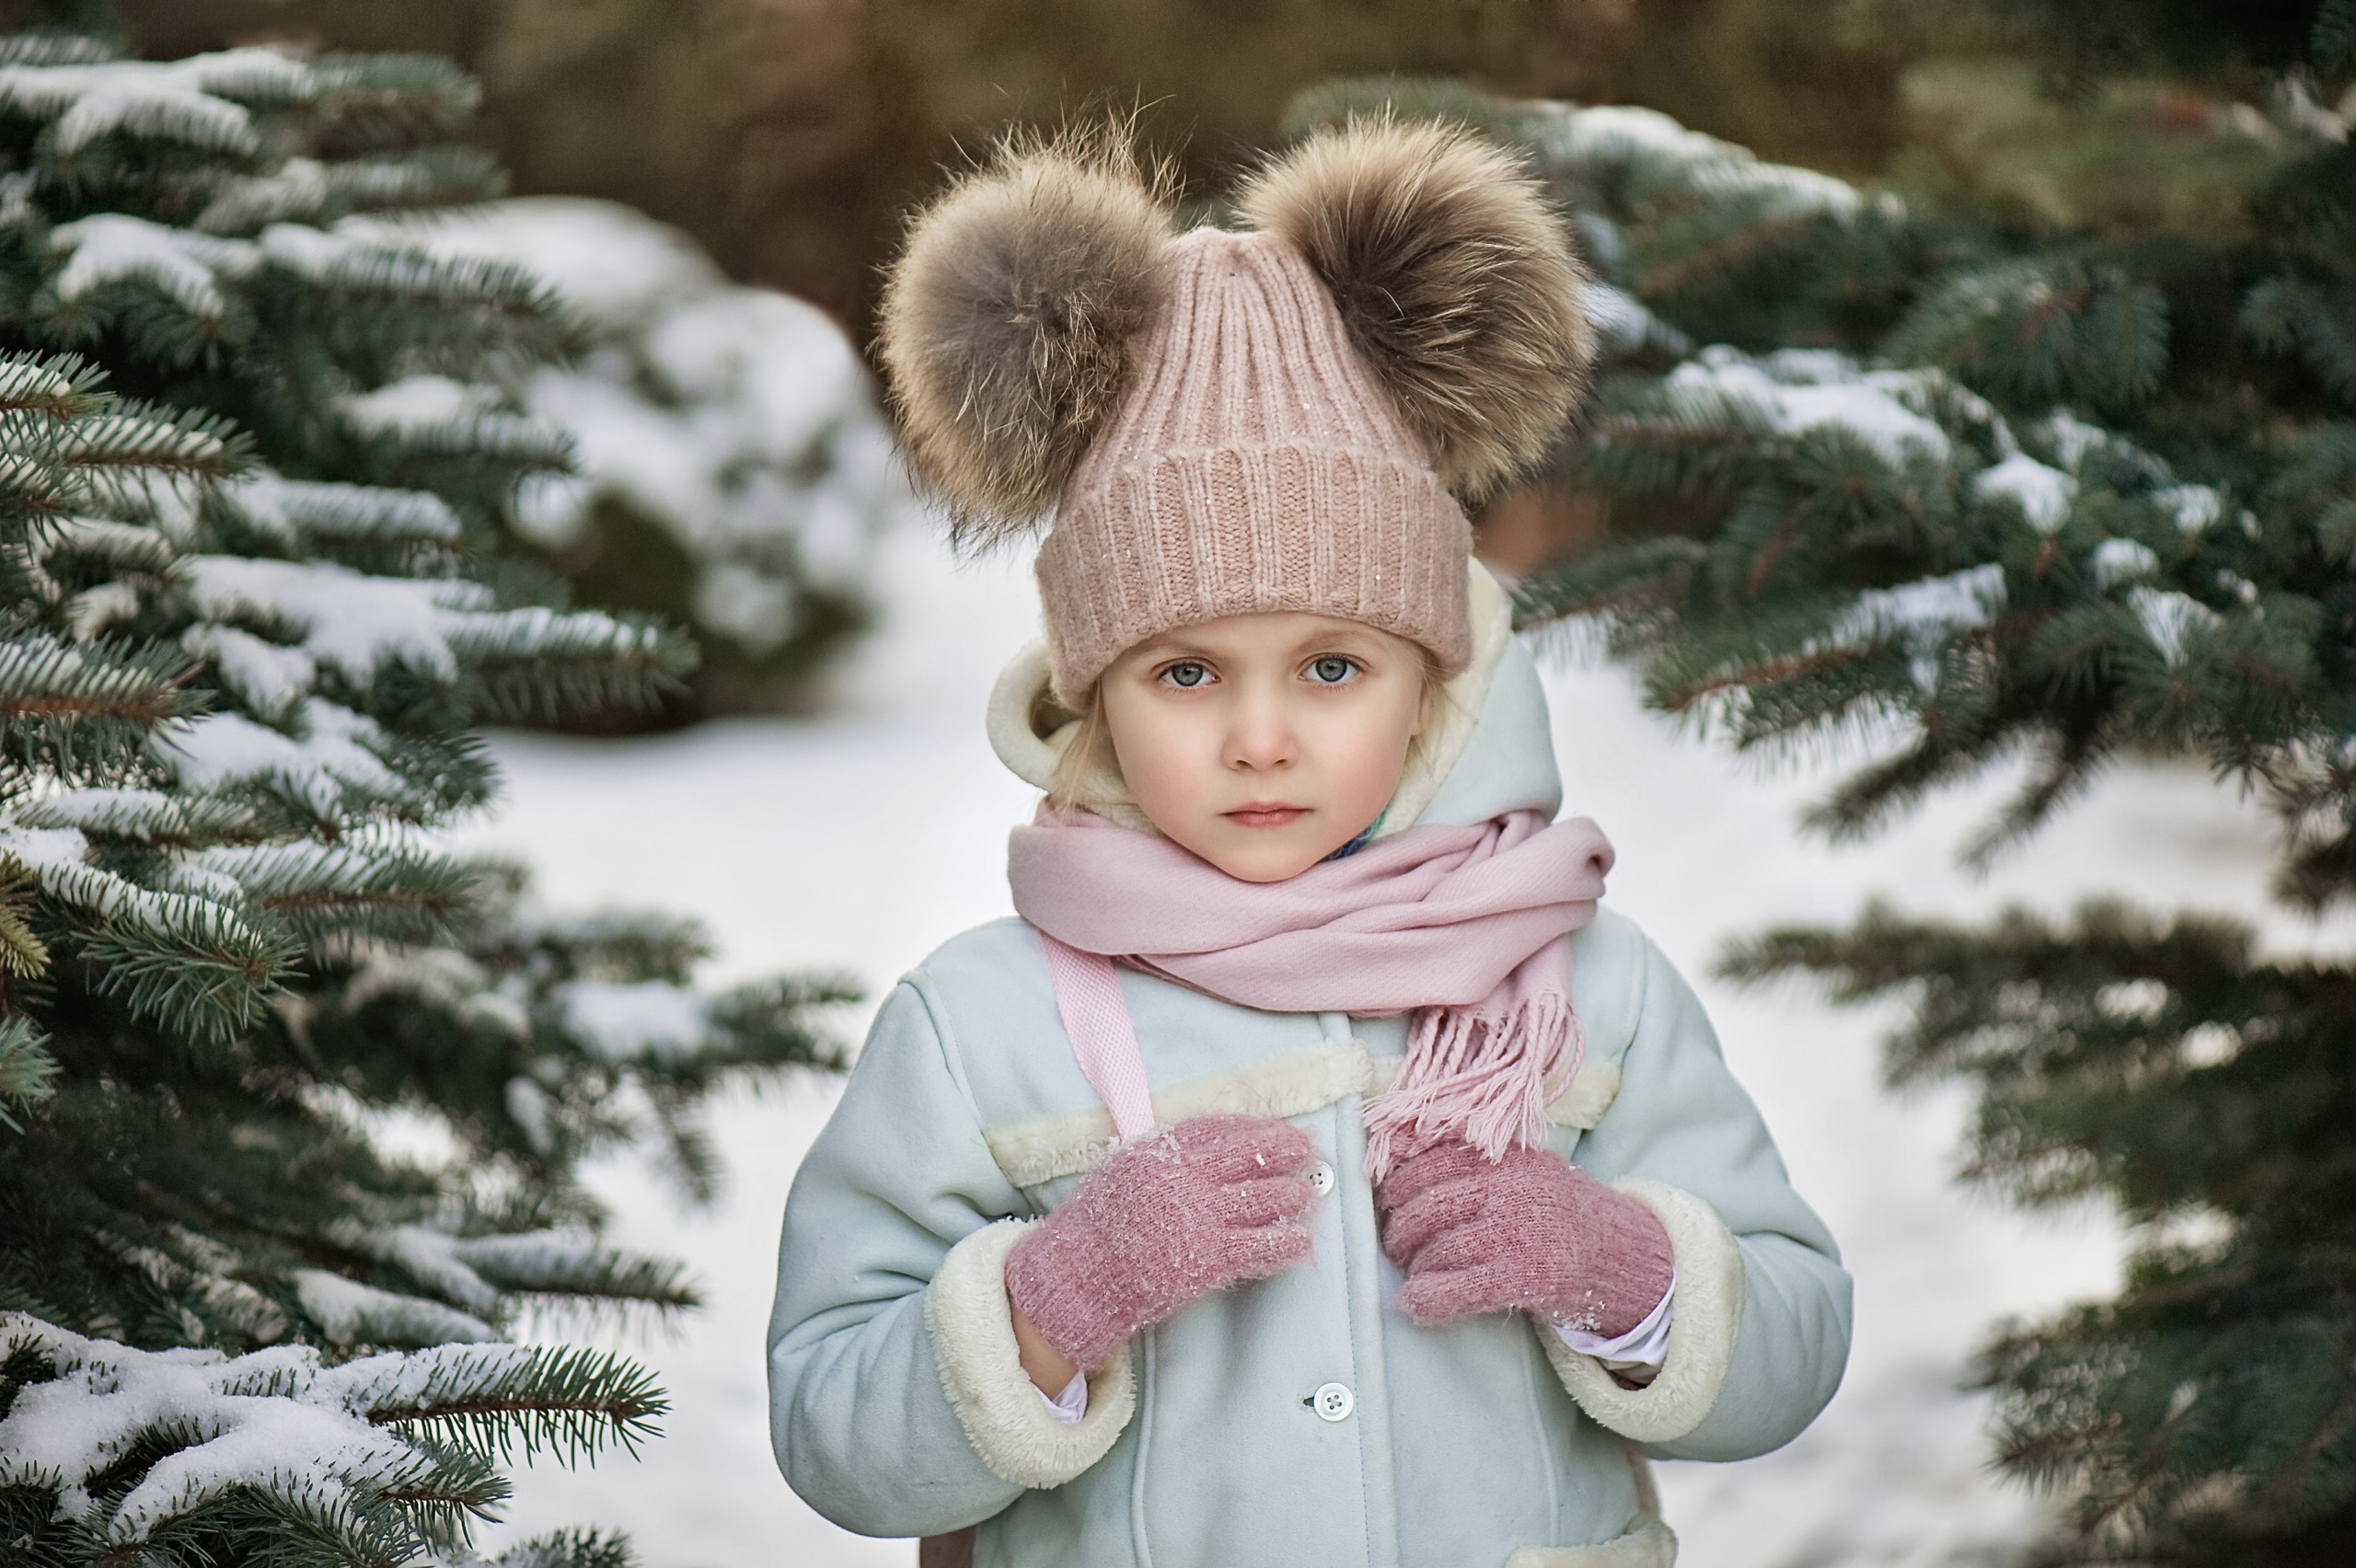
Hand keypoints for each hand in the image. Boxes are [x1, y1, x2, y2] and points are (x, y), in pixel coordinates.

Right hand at [1004, 1112, 1315, 1369]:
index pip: (1219, 1127)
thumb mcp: (1120, 1171)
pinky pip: (1260, 1246)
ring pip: (1263, 1198)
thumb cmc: (1092, 1226)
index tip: (1274, 1126)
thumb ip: (1160, 1157)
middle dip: (1286, 1148)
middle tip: (1309, 1148)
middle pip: (1250, 1154)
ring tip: (1309, 1195)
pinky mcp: (1208, 1258)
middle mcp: (1184, 1177)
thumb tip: (1202, 1149)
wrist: (1075, 1278)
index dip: (1253, 1126)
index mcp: (1159, 1150)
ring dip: (1294, 1195)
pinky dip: (1286, 1242)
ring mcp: (1198, 1217)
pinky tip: (1302, 1240)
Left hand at [1375, 1138, 1671, 1335]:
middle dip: (1400, 1230)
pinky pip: (1458, 1288)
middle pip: (1427, 1206)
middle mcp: (1513, 1187)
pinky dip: (1428, 1299)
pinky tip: (1416, 1305)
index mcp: (1508, 1156)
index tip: (1386, 1199)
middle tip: (1395, 1245)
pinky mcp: (1526, 1275)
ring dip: (1415, 1268)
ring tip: (1414, 1274)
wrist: (1623, 1256)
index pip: (1432, 1160)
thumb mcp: (1527, 1172)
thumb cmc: (1561, 1215)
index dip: (1398, 1183)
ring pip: (1438, 1248)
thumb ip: (1478, 1167)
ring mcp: (1520, 1231)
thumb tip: (1397, 1174)